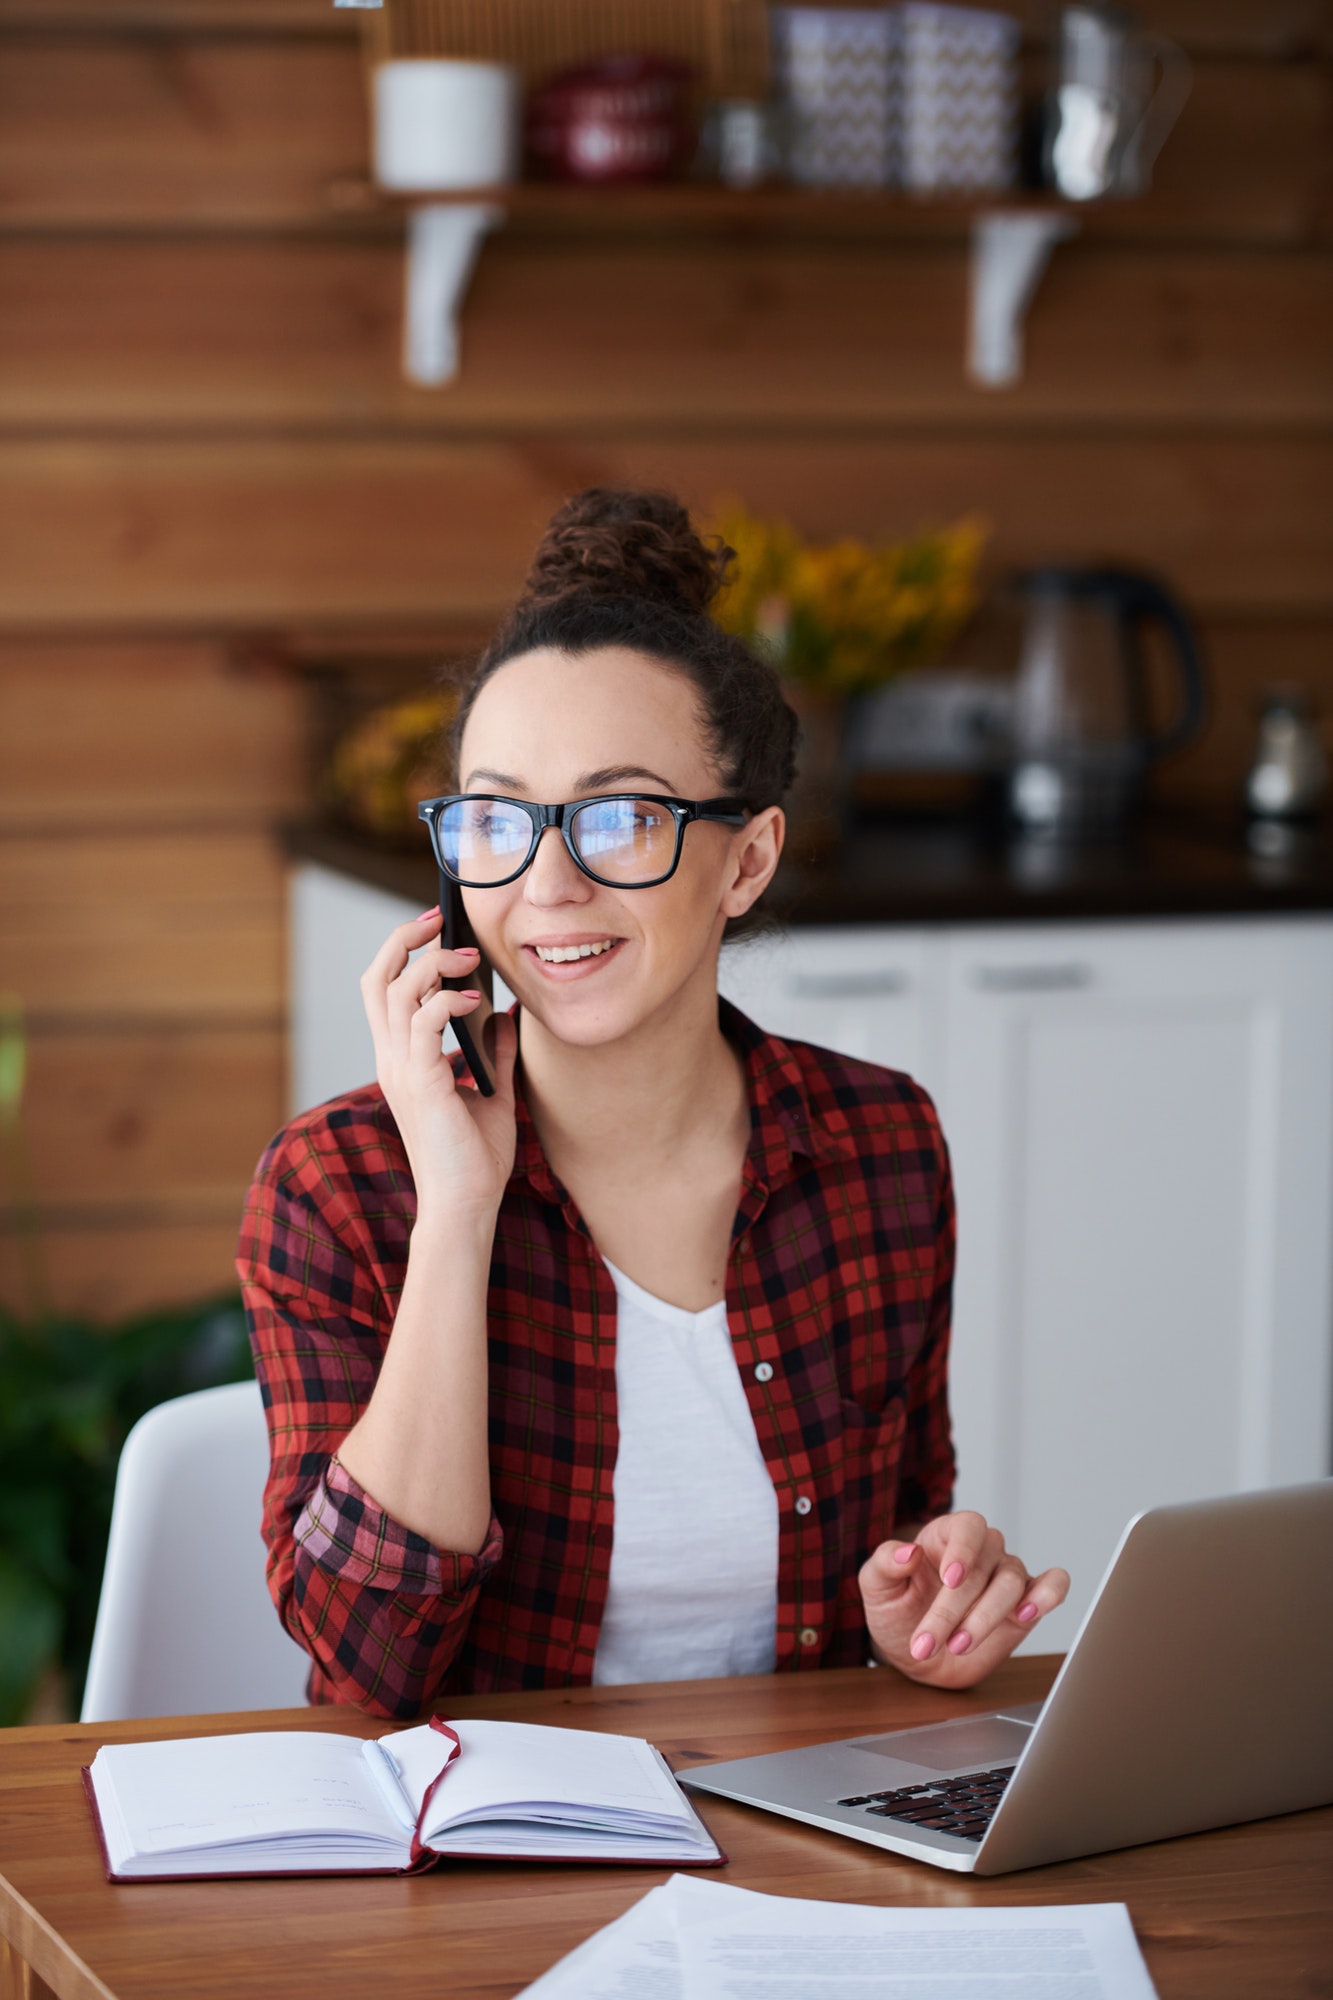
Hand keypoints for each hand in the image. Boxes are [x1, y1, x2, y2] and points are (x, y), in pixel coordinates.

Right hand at [360, 909, 517, 1218]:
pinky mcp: (420, 1084)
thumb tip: (508, 1014)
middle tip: (440, 921)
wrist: (467, 1205)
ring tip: (470, 960)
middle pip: (377, 979)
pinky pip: (423, 1023)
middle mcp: (393, 1059)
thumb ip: (496, 1053)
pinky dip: (445, 1001)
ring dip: (433, 965)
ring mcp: (401, 1071)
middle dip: (403, 940)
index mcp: (403, 1059)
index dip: (403, 951)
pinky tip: (473, 1001)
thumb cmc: (475, 1158)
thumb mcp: (493, 1092)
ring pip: (397, 992)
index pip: (385, 989)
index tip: (438, 929)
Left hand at [858, 1511, 1069, 1689]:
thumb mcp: (877, 1588)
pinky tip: (1030, 1610)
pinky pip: (1052, 1585)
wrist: (915, 1654)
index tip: (950, 1579)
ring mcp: (1006, 1576)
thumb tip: (907, 1551)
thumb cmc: (897, 1611)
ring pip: (1012, 1583)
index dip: (964, 1548)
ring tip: (957, 1646)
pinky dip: (1049, 1594)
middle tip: (927, 1643)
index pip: (968, 1526)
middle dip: (955, 1609)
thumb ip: (884, 1563)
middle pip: (984, 1565)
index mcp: (947, 1535)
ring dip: (985, 1618)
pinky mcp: (1025, 1606)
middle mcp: (981, 1551)